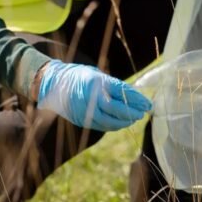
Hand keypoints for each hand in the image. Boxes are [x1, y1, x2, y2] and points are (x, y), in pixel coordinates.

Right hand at [36, 60, 151, 131]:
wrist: (54, 84)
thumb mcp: (97, 75)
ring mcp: (86, 110)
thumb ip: (112, 86)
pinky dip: (114, 126)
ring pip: (110, 121)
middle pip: (117, 109)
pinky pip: (102, 126)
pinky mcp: (82, 120)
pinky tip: (121, 123)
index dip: (137, 99)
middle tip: (143, 113)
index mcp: (97, 82)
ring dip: (125, 122)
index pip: (122, 92)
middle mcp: (92, 97)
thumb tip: (133, 97)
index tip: (147, 103)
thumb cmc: (80, 76)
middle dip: (133, 112)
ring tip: (134, 118)